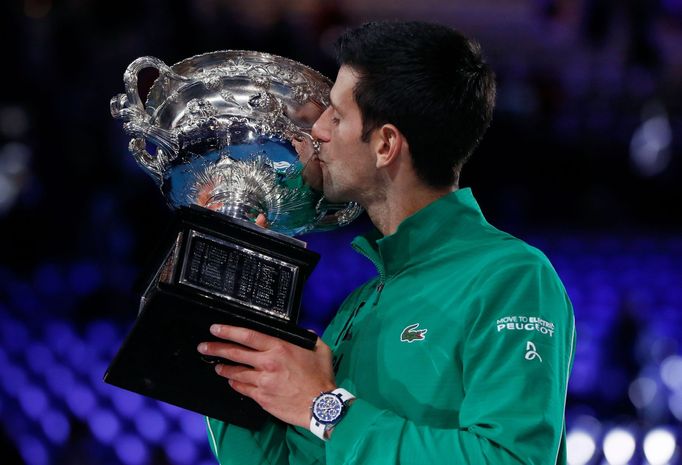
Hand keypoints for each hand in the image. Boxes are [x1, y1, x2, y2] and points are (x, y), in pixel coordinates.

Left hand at [197, 324, 335, 428]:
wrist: (321, 406)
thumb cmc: (321, 377)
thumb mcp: (320, 350)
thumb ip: (309, 337)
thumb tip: (302, 331)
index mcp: (279, 348)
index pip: (247, 336)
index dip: (228, 331)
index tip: (215, 329)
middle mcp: (267, 363)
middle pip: (235, 353)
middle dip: (216, 349)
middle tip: (204, 347)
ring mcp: (262, 381)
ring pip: (236, 372)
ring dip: (224, 368)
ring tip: (217, 366)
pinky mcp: (262, 397)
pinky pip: (243, 388)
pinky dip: (235, 384)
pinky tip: (232, 382)